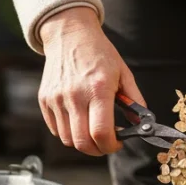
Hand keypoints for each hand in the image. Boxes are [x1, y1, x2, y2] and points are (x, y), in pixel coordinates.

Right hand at [38, 7, 145, 155]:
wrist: (69, 34)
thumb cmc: (98, 53)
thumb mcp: (123, 73)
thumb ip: (135, 100)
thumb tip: (140, 124)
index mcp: (97, 89)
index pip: (101, 133)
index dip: (111, 146)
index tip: (118, 143)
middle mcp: (74, 96)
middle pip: (82, 142)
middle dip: (98, 150)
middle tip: (106, 142)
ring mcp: (56, 99)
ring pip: (67, 139)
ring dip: (82, 142)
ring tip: (92, 130)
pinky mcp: (45, 100)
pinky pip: (56, 129)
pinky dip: (68, 132)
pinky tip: (79, 120)